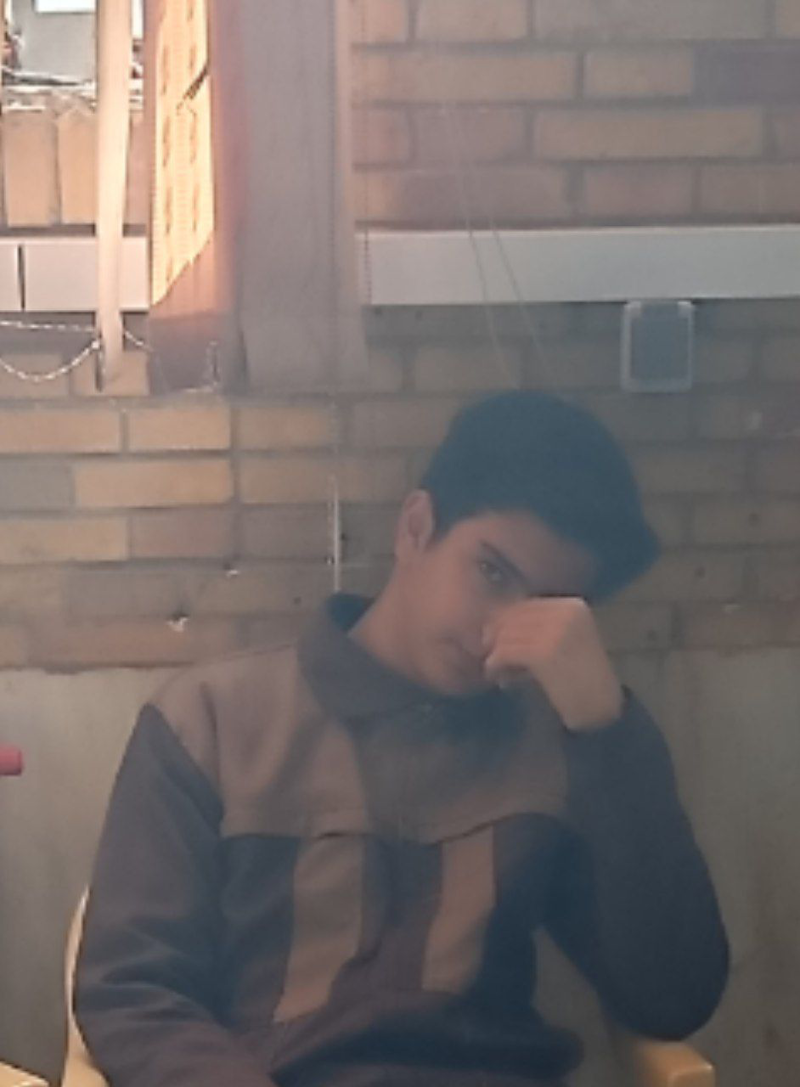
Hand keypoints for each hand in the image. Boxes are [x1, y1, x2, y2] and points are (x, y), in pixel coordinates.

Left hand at [483, 597, 622, 731]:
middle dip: (498, 636)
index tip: (493, 638)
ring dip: (496, 654)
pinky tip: (498, 677)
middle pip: (514, 617)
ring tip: (495, 670)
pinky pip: (506, 652)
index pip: (526, 605)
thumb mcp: (565, 643)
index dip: (505, 621)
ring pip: (507, 635)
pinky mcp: (544, 654)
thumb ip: (538, 629)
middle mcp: (566, 613)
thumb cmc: (582, 679)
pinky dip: (496, 665)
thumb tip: (493, 625)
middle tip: (490, 655)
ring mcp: (556, 632)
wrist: (603, 708)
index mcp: (573, 607)